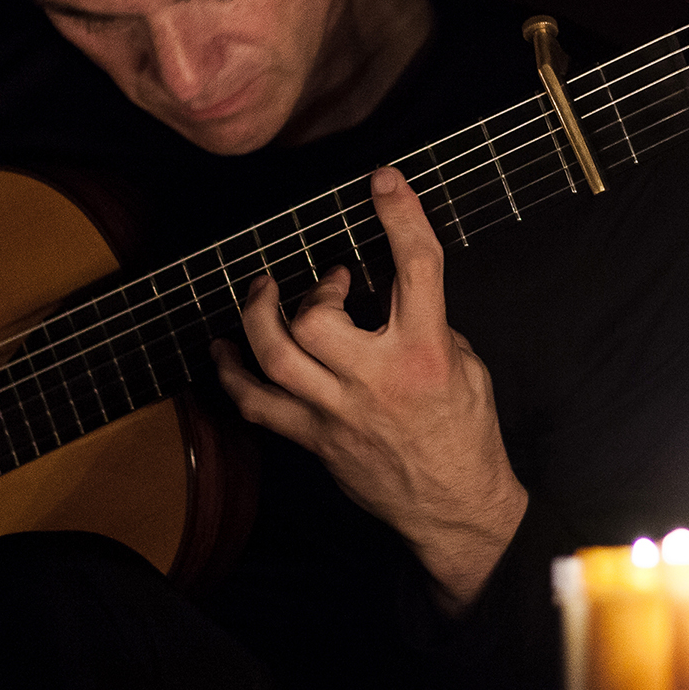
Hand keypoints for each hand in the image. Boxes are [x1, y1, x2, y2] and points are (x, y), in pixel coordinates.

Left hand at [214, 166, 528, 611]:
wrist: (456, 507)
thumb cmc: (465, 434)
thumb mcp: (464, 363)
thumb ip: (425, 321)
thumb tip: (387, 289)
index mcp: (425, 354)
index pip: (415, 268)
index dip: (400, 215)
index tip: (384, 182)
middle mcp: (376, 381)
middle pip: (315, 321)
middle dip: (312, 289)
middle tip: (325, 280)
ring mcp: (337, 413)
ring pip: (273, 358)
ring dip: (256, 316)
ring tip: (260, 293)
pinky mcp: (314, 438)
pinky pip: (256, 405)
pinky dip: (231, 375)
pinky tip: (223, 351)